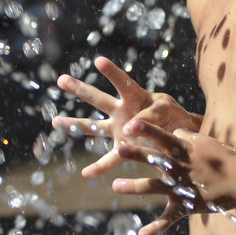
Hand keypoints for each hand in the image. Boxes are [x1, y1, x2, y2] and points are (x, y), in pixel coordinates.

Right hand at [52, 55, 197, 178]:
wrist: (180, 135)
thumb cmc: (175, 116)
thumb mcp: (167, 109)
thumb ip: (151, 115)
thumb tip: (129, 128)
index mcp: (136, 96)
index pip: (122, 82)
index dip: (112, 72)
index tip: (99, 61)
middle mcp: (122, 110)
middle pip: (98, 99)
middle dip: (79, 89)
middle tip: (61, 79)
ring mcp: (119, 129)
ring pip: (93, 127)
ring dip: (74, 125)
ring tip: (55, 122)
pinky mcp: (124, 147)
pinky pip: (109, 159)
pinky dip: (99, 167)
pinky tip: (86, 174)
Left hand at [113, 119, 235, 234]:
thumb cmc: (223, 156)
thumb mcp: (205, 141)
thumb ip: (186, 137)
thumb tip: (173, 131)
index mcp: (184, 150)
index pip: (162, 136)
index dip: (146, 129)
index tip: (129, 124)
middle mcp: (180, 167)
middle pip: (154, 159)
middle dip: (136, 154)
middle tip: (117, 149)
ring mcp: (182, 187)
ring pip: (154, 187)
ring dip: (134, 187)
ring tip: (115, 185)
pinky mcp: (187, 205)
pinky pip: (169, 218)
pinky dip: (156, 227)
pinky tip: (141, 234)